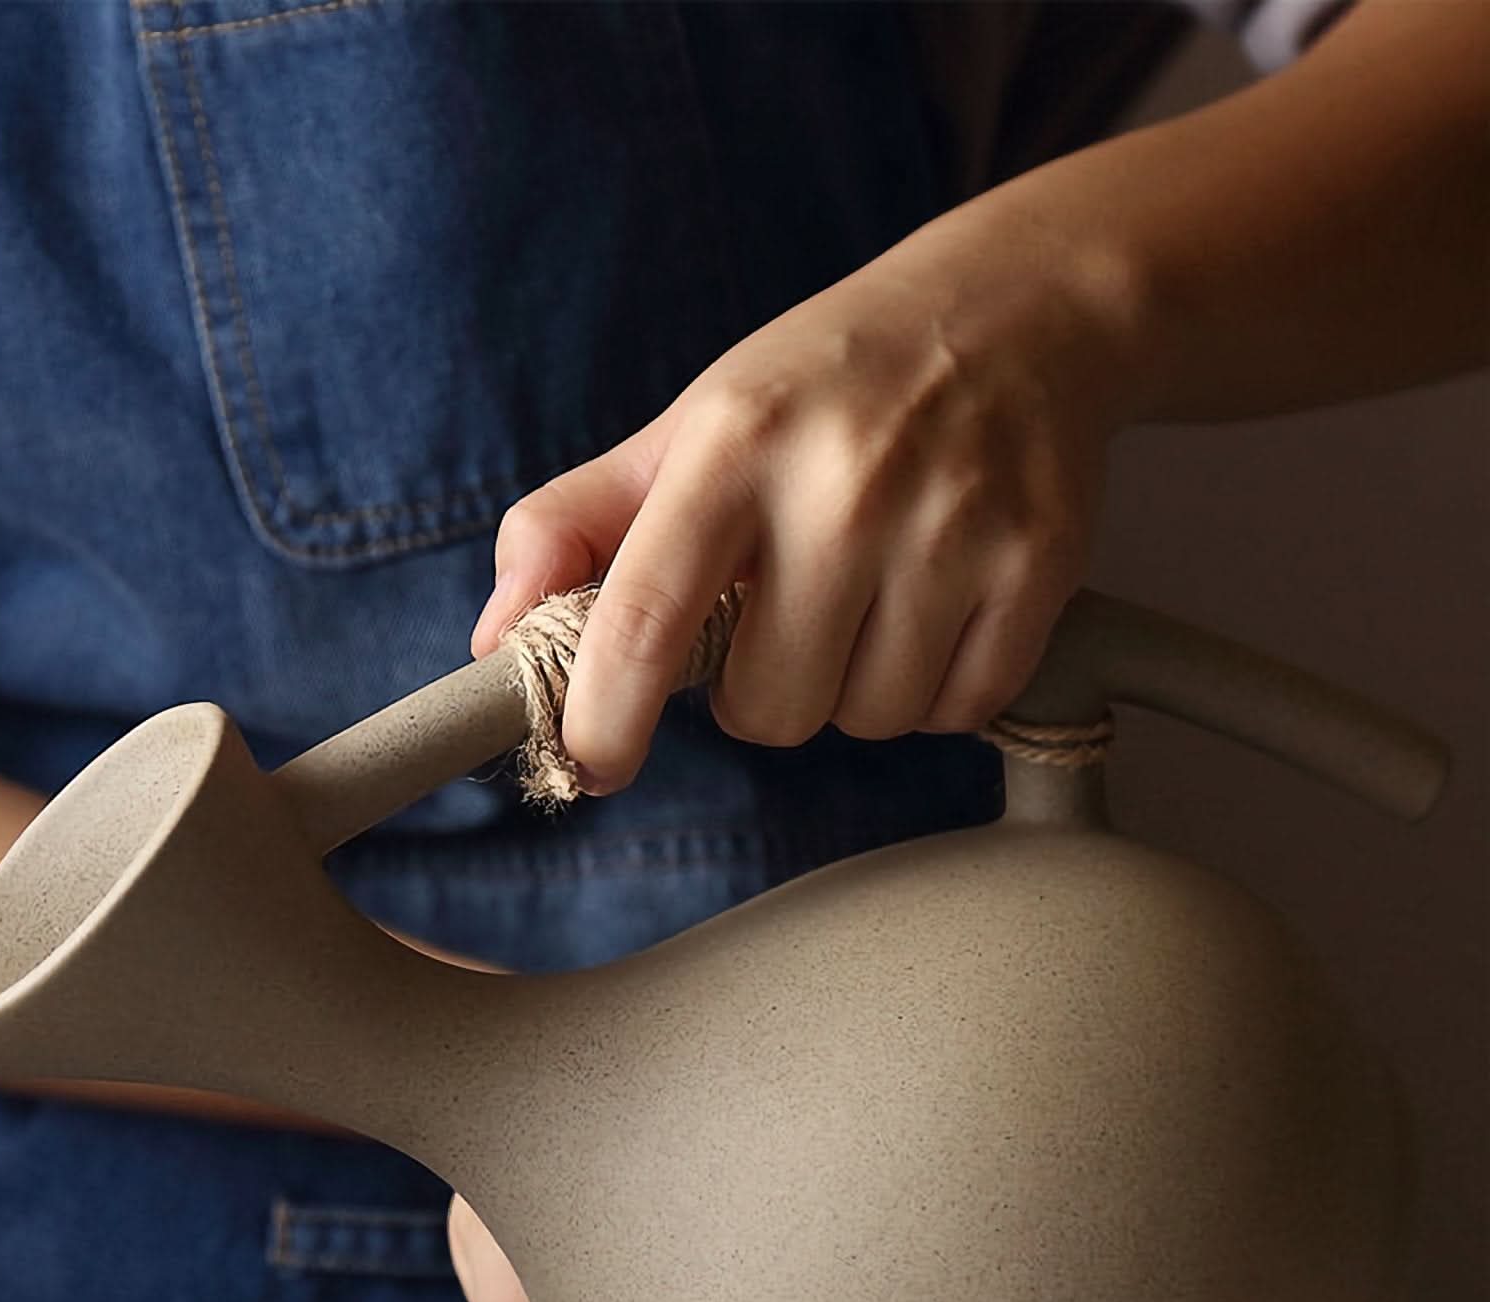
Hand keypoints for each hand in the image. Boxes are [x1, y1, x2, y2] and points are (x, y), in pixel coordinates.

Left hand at [471, 205, 1135, 790]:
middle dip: (756, 694)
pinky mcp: (1039, 563)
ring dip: (848, 692)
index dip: (602, 720)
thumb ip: (572, 527)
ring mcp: (952, 525)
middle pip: (764, 710)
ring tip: (862, 599)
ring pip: (862, 721)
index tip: (592, 764)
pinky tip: (930, 608)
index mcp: (732, 444)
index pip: (642, 621)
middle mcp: (844, 483)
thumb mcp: (688, 427)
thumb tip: (492, 641)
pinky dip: (934, 690)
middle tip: (781, 617)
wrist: (1019, 307)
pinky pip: (955, 712)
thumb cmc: (823, 385)